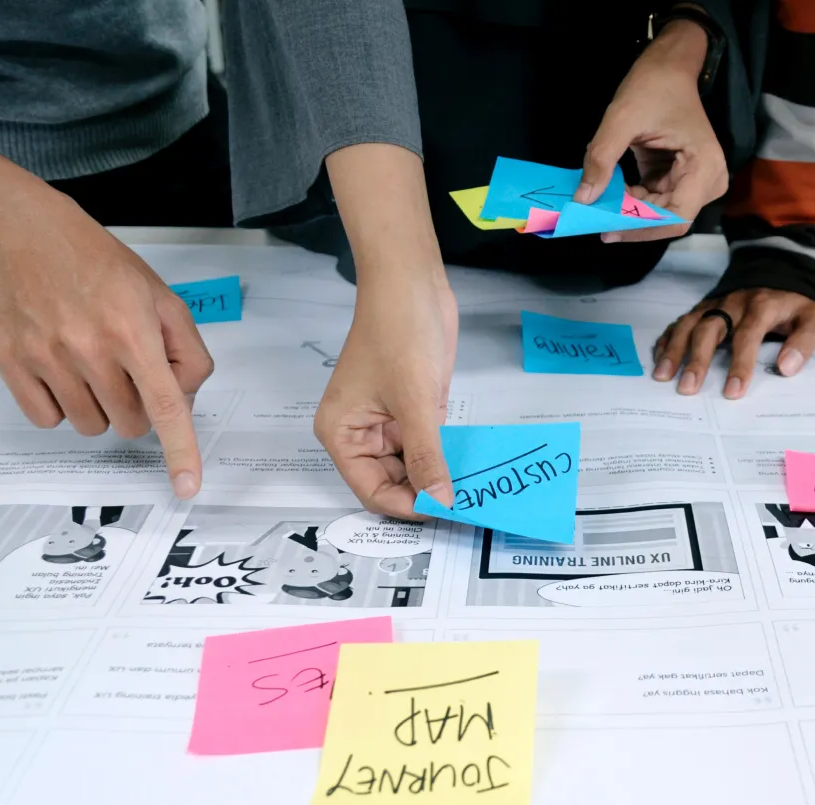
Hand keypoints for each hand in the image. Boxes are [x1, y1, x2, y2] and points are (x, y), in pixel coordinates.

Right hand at [0, 193, 211, 497]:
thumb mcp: (162, 298)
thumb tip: (183, 401)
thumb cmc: (100, 266)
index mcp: (133, 330)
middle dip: (138, 408)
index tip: (187, 487)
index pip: (165, 404)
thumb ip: (186, 352)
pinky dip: (60, 406)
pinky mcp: (11, 363)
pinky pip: (47, 420)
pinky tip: (61, 370)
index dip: (180, 450)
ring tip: (91, 363)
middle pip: (130, 424)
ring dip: (99, 407)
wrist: (27, 235)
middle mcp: (89, 347)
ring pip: (91, 426)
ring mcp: (46, 357)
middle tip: (126, 371)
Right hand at [315, 270, 458, 517]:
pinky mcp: (413, 411)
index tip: (443, 513)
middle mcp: (361, 434)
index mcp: (342, 434)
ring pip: (413, 467)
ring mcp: (388, 423)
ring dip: (439, 478)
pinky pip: (428, 446)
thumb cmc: (399, 332)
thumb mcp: (414, 401)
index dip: (405, 506)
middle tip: (464, 505)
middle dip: (424, 494)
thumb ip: (426, 455)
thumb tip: (439, 501)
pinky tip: (471, 468)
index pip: (371, 490)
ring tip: (472, 490)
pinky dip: (446, 457)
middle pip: (392, 483)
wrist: (412, 282)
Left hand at [574, 18, 726, 242]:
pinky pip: (655, 202)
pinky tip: (611, 189)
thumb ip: (601, 159)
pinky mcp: (680, 181)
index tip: (607, 229)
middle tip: (594, 217)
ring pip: (659, 214)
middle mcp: (708, 181)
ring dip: (629, 210)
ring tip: (599, 199)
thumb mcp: (621, 119)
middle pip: (667, 219)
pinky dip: (631, 199)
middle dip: (631, 220)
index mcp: (704, 168)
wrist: (670, 67)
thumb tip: (583, 199)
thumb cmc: (653, 86)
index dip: (641, 229)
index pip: (675, 218)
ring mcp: (696, 183)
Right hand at [655, 289, 814, 398]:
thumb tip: (786, 368)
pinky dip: (668, 339)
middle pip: (709, 329)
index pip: (747, 335)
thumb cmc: (798, 301)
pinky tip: (659, 359)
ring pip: (689, 324)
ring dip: (674, 350)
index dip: (740, 364)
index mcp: (761, 306)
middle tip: (688, 389)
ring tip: (662, 376)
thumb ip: (804, 341)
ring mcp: (715, 304)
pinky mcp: (704, 306)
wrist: (783, 267)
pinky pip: (681, 321)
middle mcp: (733, 303)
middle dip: (696, 360)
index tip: (733, 392)